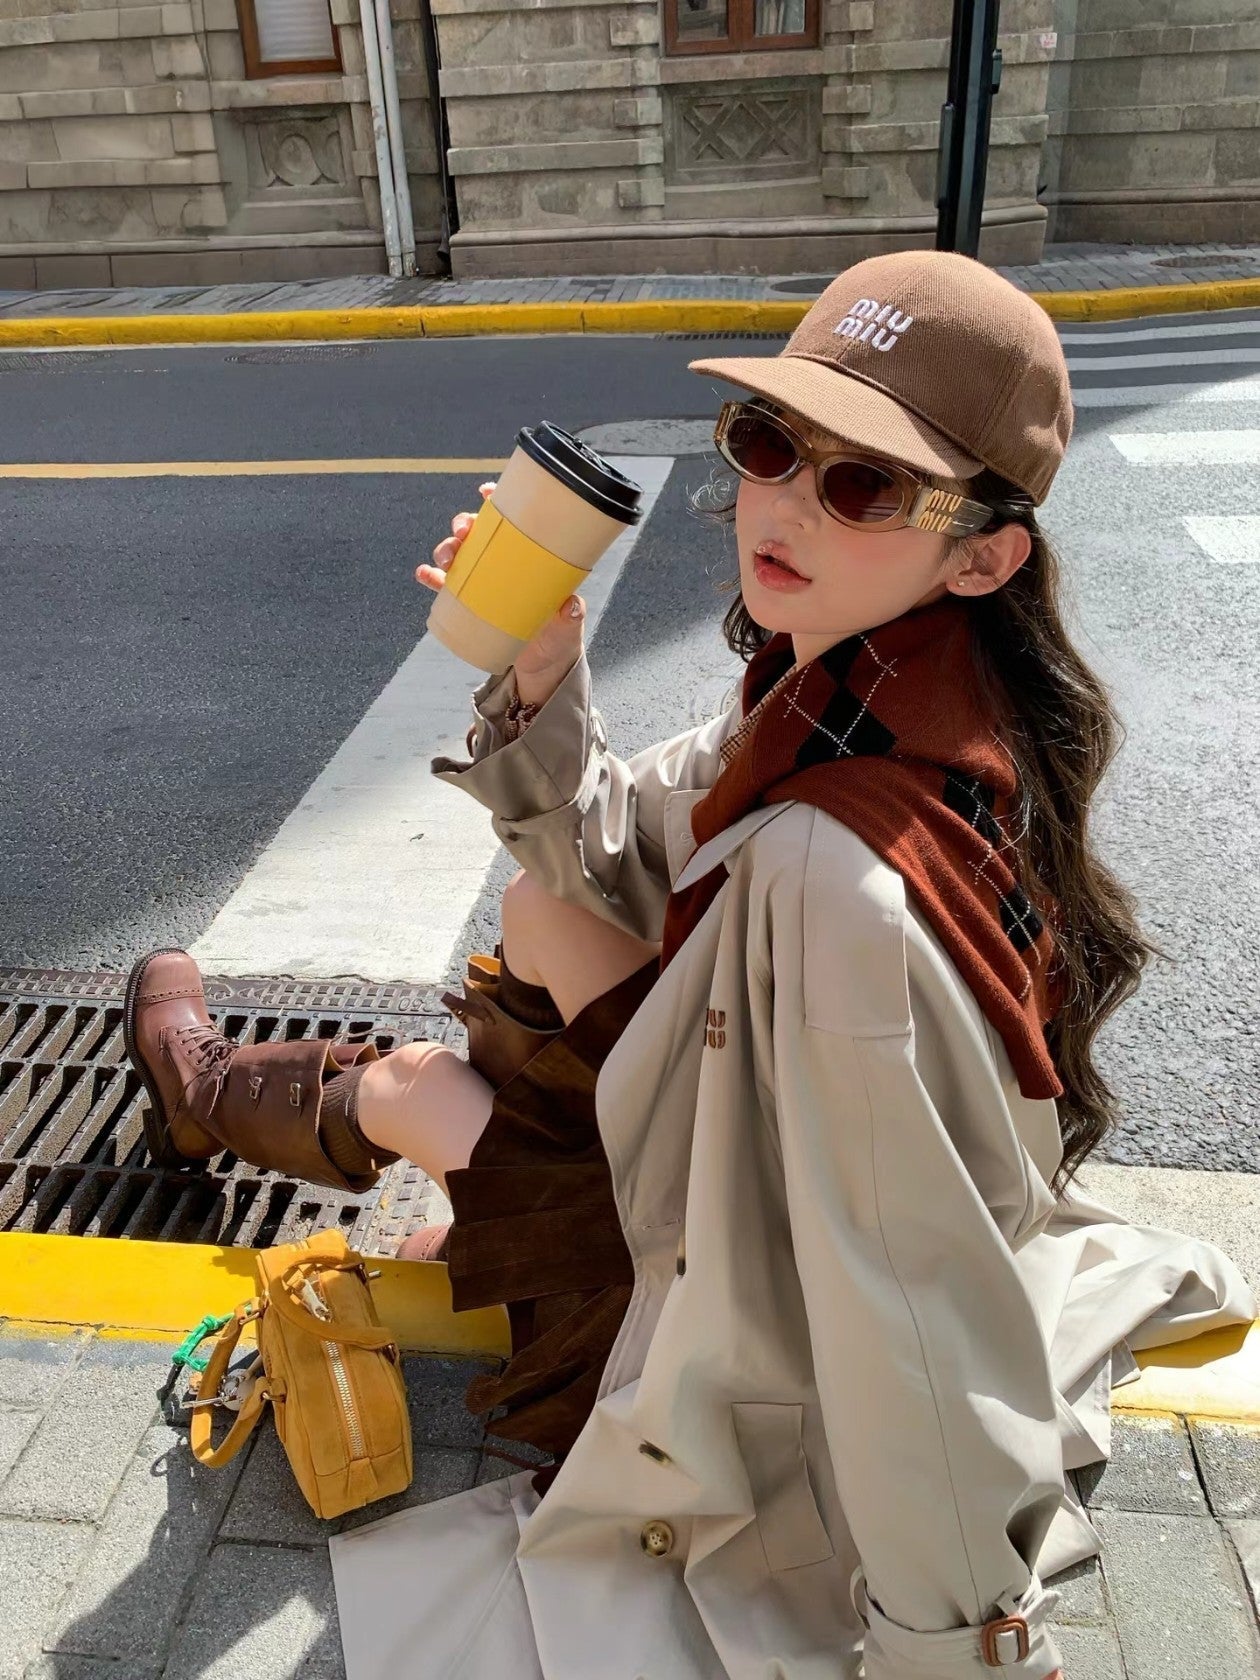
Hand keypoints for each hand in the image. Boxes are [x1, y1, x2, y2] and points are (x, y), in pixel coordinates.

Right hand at [418, 481, 586, 706]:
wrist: (542, 666)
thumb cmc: (559, 637)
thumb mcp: (568, 626)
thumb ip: (570, 615)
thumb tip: (569, 605)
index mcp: (528, 556)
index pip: (512, 521)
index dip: (496, 501)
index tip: (485, 491)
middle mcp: (502, 561)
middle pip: (478, 531)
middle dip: (464, 523)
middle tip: (462, 532)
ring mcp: (483, 580)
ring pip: (458, 553)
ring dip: (446, 548)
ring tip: (444, 560)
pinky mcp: (468, 603)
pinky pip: (444, 585)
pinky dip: (431, 577)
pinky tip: (423, 574)